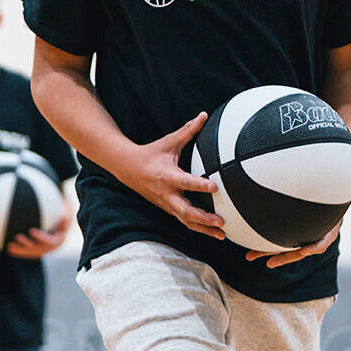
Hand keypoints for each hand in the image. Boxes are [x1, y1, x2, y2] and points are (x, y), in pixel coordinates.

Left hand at [7, 198, 72, 259]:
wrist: (64, 230)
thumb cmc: (63, 218)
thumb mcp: (66, 213)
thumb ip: (64, 210)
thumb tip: (62, 209)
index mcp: (59, 239)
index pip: (50, 240)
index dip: (40, 237)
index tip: (31, 230)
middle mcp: (52, 247)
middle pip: (39, 248)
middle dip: (27, 243)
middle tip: (17, 237)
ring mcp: (45, 250)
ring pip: (31, 251)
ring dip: (20, 249)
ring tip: (10, 245)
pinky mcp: (38, 251)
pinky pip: (28, 252)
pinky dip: (18, 251)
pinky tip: (8, 249)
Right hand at [116, 113, 223, 238]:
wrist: (128, 169)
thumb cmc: (151, 153)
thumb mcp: (169, 142)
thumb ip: (188, 131)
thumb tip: (204, 115)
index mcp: (167, 176)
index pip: (186, 182)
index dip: (200, 185)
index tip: (215, 187)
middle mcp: (167, 193)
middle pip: (186, 211)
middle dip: (204, 218)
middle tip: (221, 222)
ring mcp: (167, 204)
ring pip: (186, 221)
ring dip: (204, 229)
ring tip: (222, 235)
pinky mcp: (168, 209)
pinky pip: (184, 222)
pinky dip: (199, 229)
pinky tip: (213, 233)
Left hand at [245, 175, 350, 268]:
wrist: (327, 199)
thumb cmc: (338, 195)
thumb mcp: (348, 192)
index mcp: (327, 231)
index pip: (321, 241)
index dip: (313, 246)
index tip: (304, 250)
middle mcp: (311, 237)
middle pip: (297, 250)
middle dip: (283, 257)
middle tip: (268, 262)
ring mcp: (298, 236)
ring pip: (281, 247)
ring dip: (265, 252)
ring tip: (248, 257)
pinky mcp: (287, 233)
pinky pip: (274, 240)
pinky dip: (261, 243)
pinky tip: (246, 245)